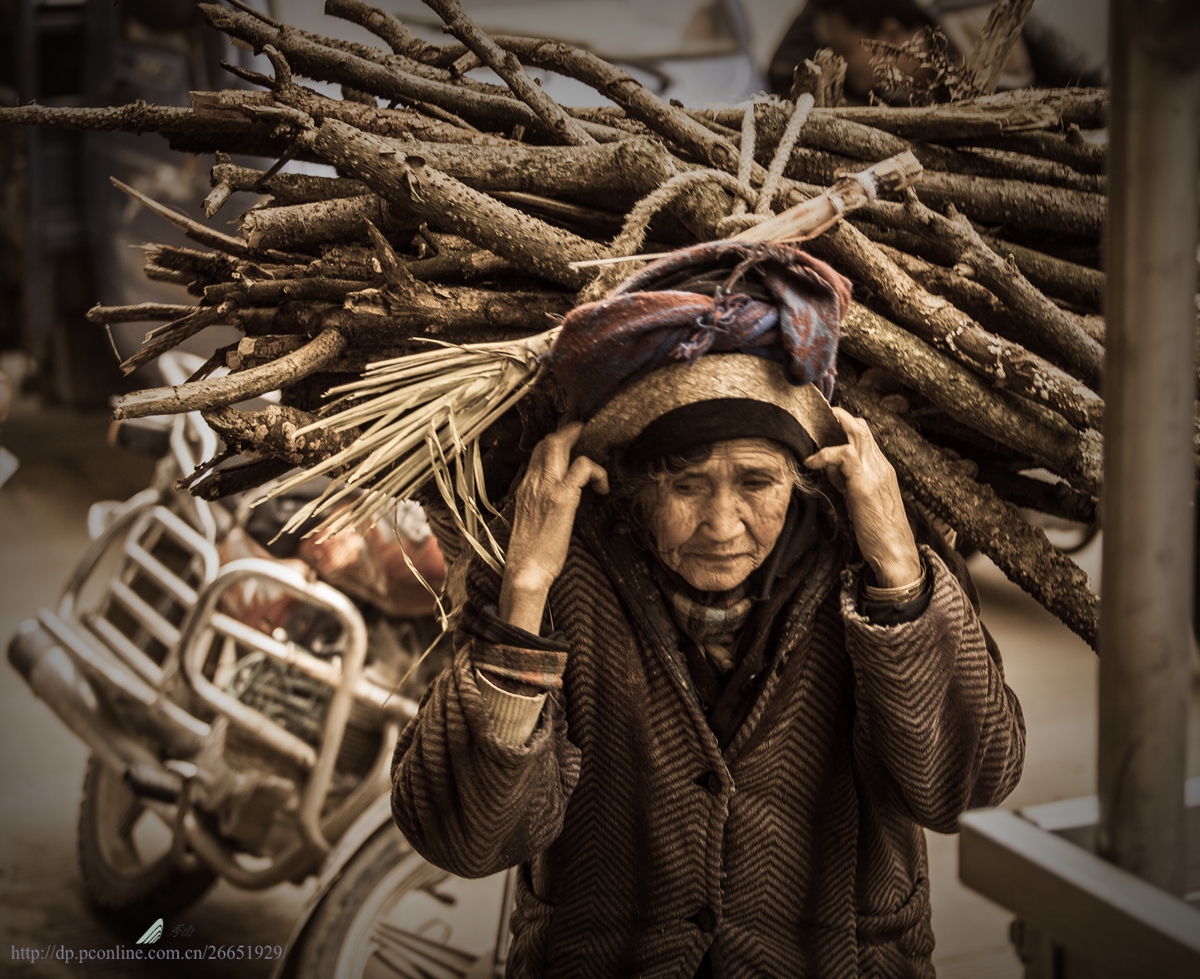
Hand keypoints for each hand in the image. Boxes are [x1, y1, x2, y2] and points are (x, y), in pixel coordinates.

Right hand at [499, 422, 608, 631]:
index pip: (537, 454)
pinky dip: (597, 471)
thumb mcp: (530, 523)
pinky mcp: (562, 497)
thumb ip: (540, 506)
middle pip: (548, 443)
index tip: (569, 442)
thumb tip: (553, 503)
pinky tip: (603, 487)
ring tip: (597, 457)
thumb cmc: (529, 554)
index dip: (554, 443)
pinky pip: (583, 468)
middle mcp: (532, 483)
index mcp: (525, 489)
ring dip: (581, 444)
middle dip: (569, 432)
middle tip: (585, 432)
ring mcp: (546, 487)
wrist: (525, 570)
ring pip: (560, 446)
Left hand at [804, 407, 920, 587]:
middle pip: (862, 428)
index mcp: (881, 469)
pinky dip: (824, 455)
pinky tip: (812, 462)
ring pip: (856, 432)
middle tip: (816, 416)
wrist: (895, 553)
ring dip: (833, 427)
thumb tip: (829, 469)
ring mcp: (875, 471)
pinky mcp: (865, 482)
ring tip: (810, 429)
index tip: (822, 430)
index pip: (864, 438)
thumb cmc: (877, 532)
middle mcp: (881, 465)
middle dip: (838, 418)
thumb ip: (847, 481)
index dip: (843, 430)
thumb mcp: (859, 500)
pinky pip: (843, 455)